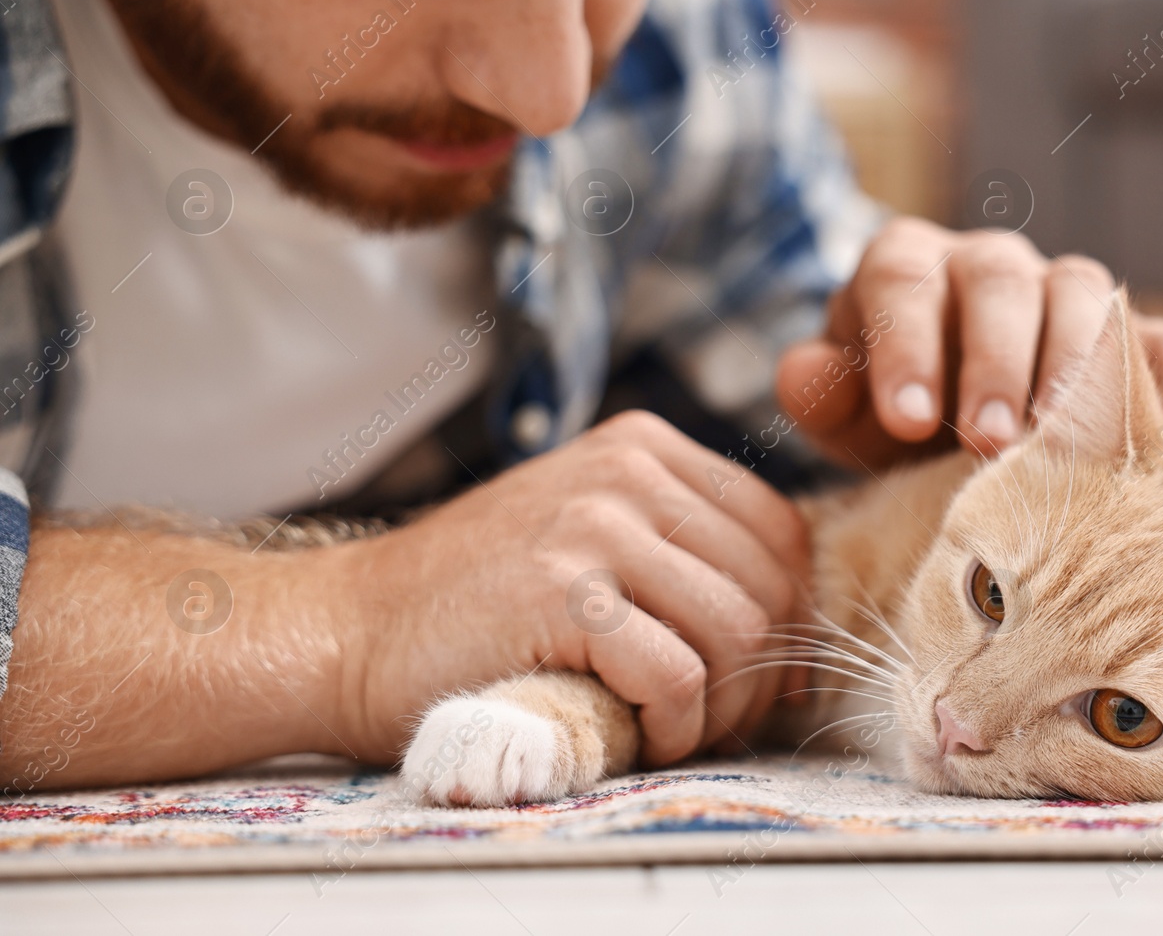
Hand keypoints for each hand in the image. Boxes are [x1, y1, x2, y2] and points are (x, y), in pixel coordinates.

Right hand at [337, 411, 808, 767]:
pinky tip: (643, 735)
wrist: (350, 631)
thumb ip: (678, 548)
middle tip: (720, 723)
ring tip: (679, 731)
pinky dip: (677, 728)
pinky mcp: (561, 593)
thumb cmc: (478, 603)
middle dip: (763, 674)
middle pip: (769, 585)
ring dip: (723, 707)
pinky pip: (678, 677)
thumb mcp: (589, 533)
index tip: (766, 678)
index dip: (792, 616)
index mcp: (644, 448)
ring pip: (737, 632)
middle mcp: (626, 470)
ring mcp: (592, 526)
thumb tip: (790, 619)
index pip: (780, 531)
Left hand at [775, 218, 1162, 467]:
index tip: (904, 422)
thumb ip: (823, 394)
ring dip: (1076, 367)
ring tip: (1065, 442)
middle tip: (985, 440)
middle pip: (1000, 280)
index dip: (904, 343)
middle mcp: (990, 266)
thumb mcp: (848, 416)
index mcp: (907, 269)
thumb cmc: (893, 419)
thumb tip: (798, 372)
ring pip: (1085, 295)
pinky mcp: (1135, 337)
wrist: (967, 432)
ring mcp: (1067, 293)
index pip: (900, 277)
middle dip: (994, 360)